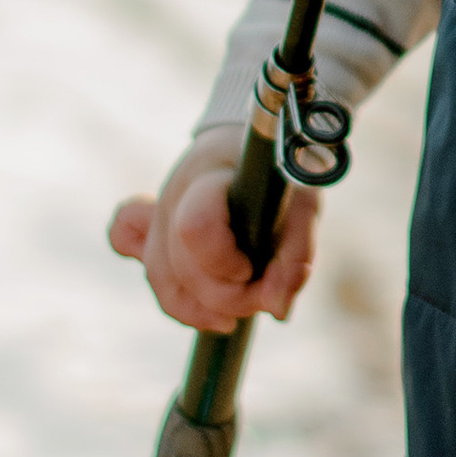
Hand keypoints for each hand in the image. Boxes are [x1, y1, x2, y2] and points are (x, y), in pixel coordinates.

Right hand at [108, 131, 319, 331]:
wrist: (249, 143)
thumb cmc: (278, 173)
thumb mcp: (303, 202)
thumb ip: (296, 252)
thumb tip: (278, 309)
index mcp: (208, 179)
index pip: (194, 229)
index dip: (222, 261)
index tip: (252, 268)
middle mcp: (172, 199)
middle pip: (179, 269)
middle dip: (227, 297)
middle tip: (264, 294)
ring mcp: (156, 219)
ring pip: (163, 282)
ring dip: (205, 310)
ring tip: (241, 312)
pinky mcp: (153, 237)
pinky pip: (153, 279)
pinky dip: (180, 302)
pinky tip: (212, 313)